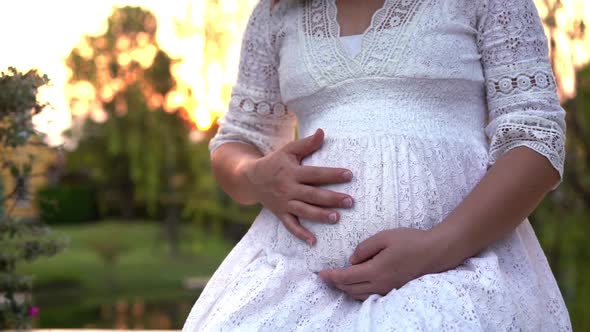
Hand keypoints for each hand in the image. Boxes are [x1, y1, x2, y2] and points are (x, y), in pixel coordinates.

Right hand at [243, 128, 353, 244]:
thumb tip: (322, 132)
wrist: (251, 178)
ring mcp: (284, 203)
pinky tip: (313, 242)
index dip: (332, 174)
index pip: (315, 174)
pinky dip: (301, 234)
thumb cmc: (275, 162)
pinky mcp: (281, 214)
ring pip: (304, 211)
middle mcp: (289, 189)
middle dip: (332, 198)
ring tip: (336, 218)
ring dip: (320, 216)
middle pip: (313, 194)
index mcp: (293, 172)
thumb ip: (306, 144)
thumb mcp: (288, 150)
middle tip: (350, 201)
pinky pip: (290, 226)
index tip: (349, 175)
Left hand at [319, 228, 441, 300]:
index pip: (347, 277)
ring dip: (346, 288)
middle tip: (325, 276)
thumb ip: (364, 248)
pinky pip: (370, 295)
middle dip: (336, 283)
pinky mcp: (394, 290)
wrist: (436, 252)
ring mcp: (388, 289)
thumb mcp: (384, 237)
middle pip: (350, 289)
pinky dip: (358, 291)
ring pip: (359, 295)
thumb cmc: (411, 241)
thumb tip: (352, 260)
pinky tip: (356, 283)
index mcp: (376, 271)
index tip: (321, 273)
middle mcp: (380, 284)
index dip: (332, 276)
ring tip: (338, 280)